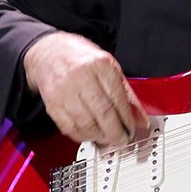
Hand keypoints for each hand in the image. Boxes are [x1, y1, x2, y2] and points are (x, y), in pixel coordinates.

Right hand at [23, 31, 148, 146]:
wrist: (50, 51)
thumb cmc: (82, 59)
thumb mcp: (110, 68)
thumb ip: (127, 94)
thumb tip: (140, 119)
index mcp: (100, 65)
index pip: (117, 99)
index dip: (127, 120)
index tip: (132, 130)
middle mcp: (81, 77)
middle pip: (102, 113)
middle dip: (115, 133)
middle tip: (122, 140)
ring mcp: (64, 90)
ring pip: (86, 124)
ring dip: (100, 137)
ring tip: (107, 138)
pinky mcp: (52, 103)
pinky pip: (69, 128)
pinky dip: (82, 136)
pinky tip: (90, 135)